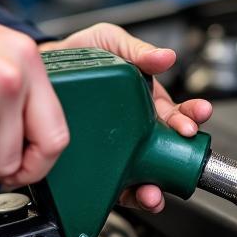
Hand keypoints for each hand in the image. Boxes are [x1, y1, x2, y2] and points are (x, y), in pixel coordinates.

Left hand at [40, 23, 211, 213]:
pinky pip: (114, 184)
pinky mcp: (97, 162)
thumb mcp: (112, 42)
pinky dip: (125, 194)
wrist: (46, 67)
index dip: (187, 120)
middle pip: (166, 151)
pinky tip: (127, 193)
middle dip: (178, 159)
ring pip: (144, 173)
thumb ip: (138, 50)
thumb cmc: (83, 54)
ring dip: (153, 186)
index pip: (176, 115)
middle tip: (177, 159)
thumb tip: (165, 56)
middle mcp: (138, 128)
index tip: (191, 124)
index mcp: (147, 101)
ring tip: (153, 191)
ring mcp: (118, 147)